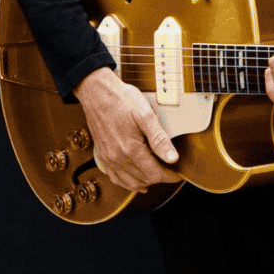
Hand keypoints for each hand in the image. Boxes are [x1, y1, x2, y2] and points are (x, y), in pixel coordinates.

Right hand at [72, 67, 180, 191]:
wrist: (96, 92)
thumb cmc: (121, 99)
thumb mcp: (146, 115)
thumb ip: (160, 139)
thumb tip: (173, 158)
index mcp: (130, 149)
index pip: (154, 174)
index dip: (169, 176)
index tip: (177, 174)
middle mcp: (117, 157)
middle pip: (143, 179)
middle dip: (159, 178)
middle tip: (170, 171)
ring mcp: (108, 158)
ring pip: (129, 182)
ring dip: (145, 182)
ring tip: (157, 176)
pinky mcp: (102, 155)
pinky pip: (115, 177)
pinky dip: (127, 182)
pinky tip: (135, 179)